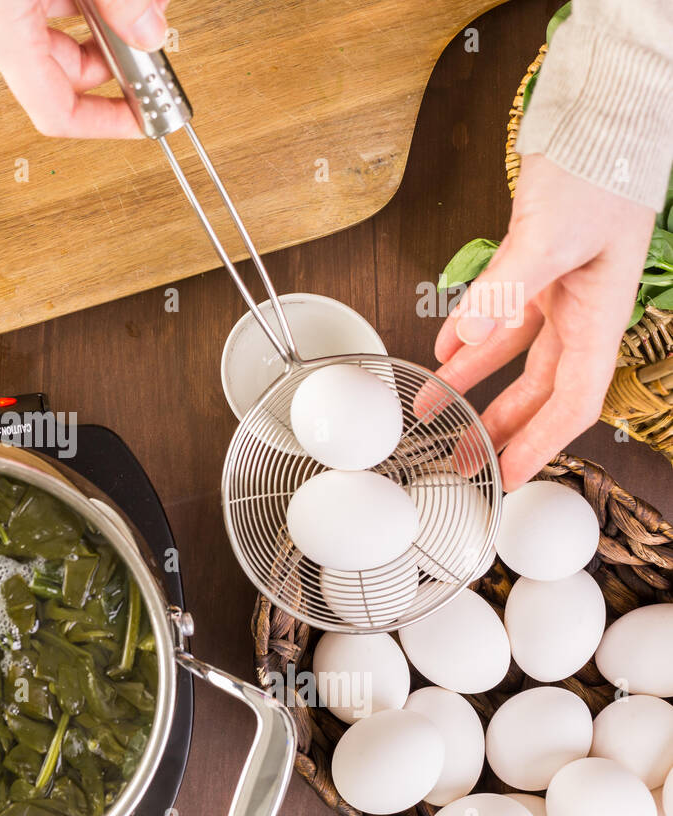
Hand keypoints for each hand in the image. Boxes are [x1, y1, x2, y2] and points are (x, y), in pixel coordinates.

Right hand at [0, 0, 168, 137]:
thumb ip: (117, 2)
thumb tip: (149, 34)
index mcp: (1, 30)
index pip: (56, 112)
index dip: (105, 124)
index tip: (143, 120)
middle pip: (65, 71)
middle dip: (119, 57)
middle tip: (153, 45)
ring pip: (60, 33)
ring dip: (108, 24)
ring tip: (144, 5)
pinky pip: (46, 6)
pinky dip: (87, 3)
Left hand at [435, 154, 654, 489]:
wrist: (602, 113)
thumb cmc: (596, 165)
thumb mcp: (550, 231)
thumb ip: (505, 287)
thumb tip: (469, 338)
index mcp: (599, 315)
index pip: (574, 400)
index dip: (542, 445)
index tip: (510, 478)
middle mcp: (581, 310)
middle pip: (541, 390)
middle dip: (502, 430)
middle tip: (465, 463)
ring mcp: (558, 289)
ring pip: (515, 357)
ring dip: (475, 388)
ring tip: (437, 416)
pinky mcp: (535, 267)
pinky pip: (499, 317)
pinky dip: (469, 339)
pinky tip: (441, 355)